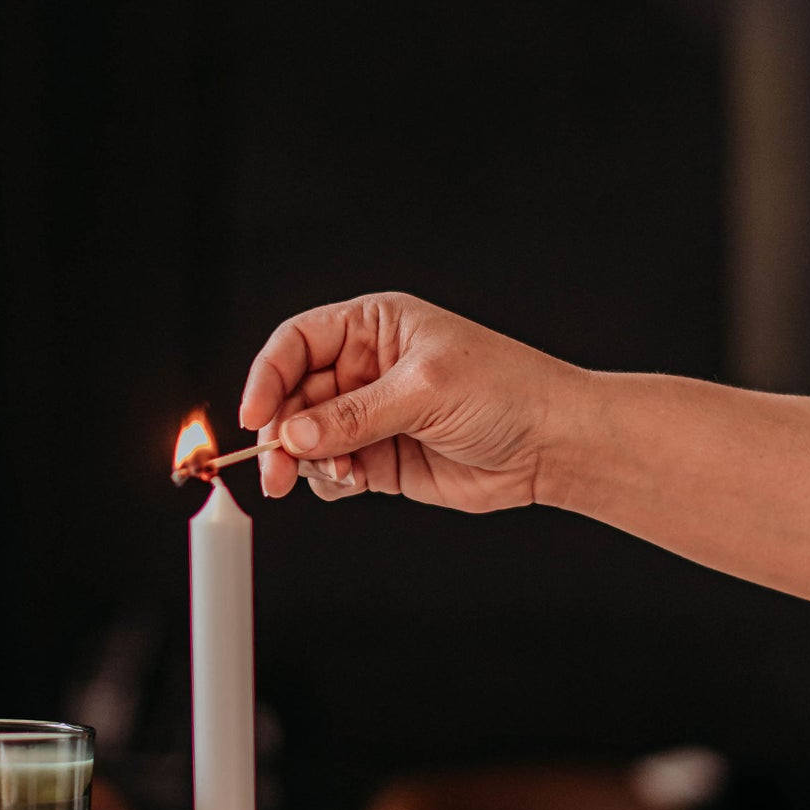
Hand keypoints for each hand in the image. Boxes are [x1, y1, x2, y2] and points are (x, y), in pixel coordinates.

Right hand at [238, 292, 573, 509]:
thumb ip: (352, 416)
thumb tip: (293, 435)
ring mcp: (371, 415)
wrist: (554, 444)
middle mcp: (366, 368)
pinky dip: (332, 482)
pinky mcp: (381, 458)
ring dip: (308, 462)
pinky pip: (332, 471)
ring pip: (306, 439)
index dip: (268, 378)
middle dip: (282, 433)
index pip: (296, 344)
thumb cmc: (506, 392)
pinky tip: (356, 483)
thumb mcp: (424, 392)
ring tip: (342, 475)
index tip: (254, 418)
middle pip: (293, 397)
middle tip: (278, 470)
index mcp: (373, 326)